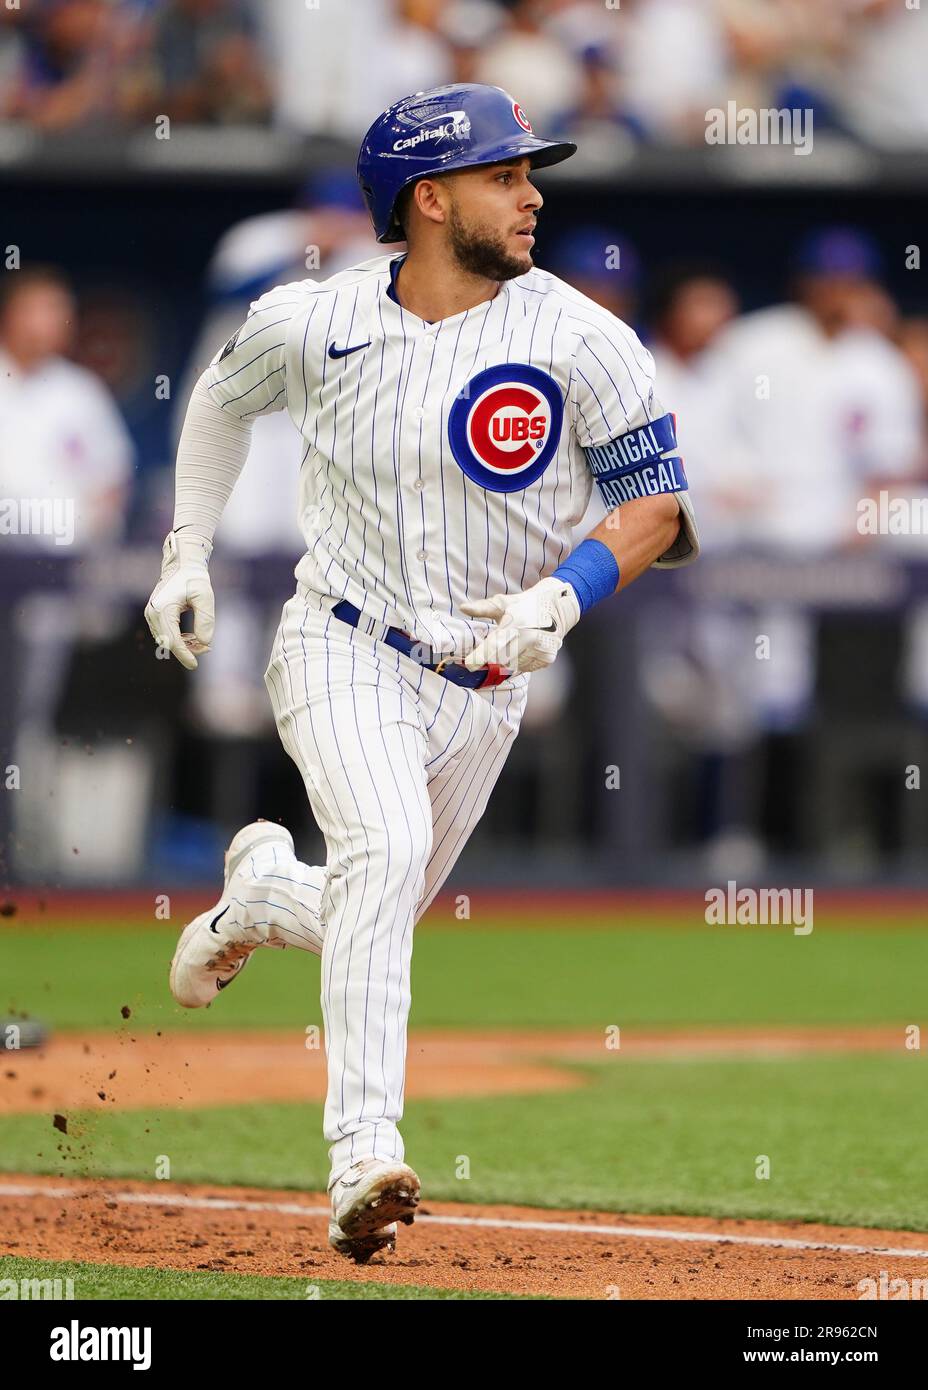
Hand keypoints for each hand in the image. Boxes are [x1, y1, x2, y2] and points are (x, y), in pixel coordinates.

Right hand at [144, 529, 214, 669]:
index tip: (195, 665)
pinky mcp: (154, 614)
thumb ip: (206, 620)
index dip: (184, 654)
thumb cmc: (194, 579)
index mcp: (162, 609)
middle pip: (168, 642)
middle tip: (206, 649)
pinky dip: (178, 638)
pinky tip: (193, 637)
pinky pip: (165, 633)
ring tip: (202, 642)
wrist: (182, 564)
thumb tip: (205, 643)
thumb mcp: (205, 597)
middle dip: (187, 650)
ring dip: (183, 645)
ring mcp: (151, 614)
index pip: (173, 640)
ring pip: (166, 639)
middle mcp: (152, 613)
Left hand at [460, 576, 580, 674]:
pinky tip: (525, 648)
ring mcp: (539, 650)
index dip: (479, 658)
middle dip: (493, 659)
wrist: (558, 605)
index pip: (493, 646)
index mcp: (515, 624)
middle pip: (501, 660)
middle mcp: (529, 638)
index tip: (470, 664)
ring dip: (508, 660)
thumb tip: (463, 607)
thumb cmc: (525, 604)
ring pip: (514, 666)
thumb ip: (482, 608)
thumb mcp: (504, 603)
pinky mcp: (547, 658)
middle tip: (493, 650)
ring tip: (514, 644)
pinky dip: (521, 662)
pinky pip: (526, 668)